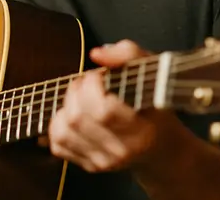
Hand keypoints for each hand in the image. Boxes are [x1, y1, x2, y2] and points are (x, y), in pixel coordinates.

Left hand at [47, 40, 178, 172]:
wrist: (162, 150)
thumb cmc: (157, 107)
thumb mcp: (155, 74)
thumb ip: (128, 54)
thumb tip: (96, 54)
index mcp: (141, 130)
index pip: (103, 110)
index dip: (92, 86)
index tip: (97, 75)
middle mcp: (121, 150)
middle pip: (78, 119)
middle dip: (75, 91)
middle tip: (86, 83)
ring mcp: (104, 161)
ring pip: (63, 132)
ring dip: (64, 107)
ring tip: (79, 97)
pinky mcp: (90, 166)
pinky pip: (59, 146)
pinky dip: (58, 126)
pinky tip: (73, 115)